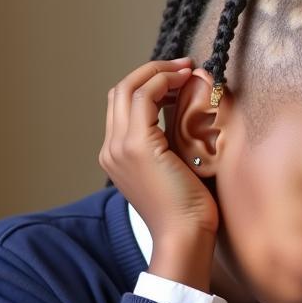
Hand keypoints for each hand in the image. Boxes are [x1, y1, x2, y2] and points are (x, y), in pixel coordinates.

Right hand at [99, 58, 218, 290]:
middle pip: (120, 91)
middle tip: (185, 66)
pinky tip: (186, 81)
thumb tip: (188, 113)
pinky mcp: (137, 146)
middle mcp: (111, 149)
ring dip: (160, 71)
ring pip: (129, 88)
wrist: (185, 236)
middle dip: (152, 71)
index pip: (123, 106)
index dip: (150, 84)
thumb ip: (172, 143)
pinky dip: (164, 81)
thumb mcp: (177, 169)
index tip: (180, 78)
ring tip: (188, 69)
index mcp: (117, 156)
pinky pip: (144, 96)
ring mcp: (119, 146)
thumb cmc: (189, 210)